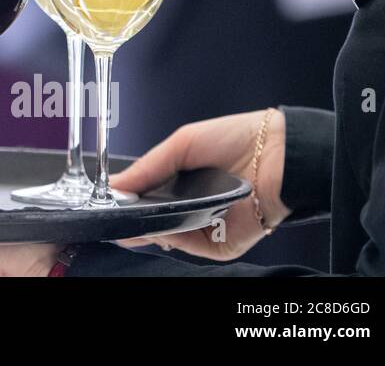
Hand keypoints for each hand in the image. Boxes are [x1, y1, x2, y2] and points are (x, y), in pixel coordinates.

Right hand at [110, 109, 287, 260]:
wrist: (278, 152)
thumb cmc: (236, 138)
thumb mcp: (181, 145)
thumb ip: (147, 168)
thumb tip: (114, 185)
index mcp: (180, 183)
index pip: (145, 199)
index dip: (125, 202)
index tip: (106, 203)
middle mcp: (191, 207)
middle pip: (154, 222)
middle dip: (134, 222)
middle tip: (113, 218)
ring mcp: (206, 226)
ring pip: (169, 236)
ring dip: (152, 229)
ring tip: (136, 218)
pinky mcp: (223, 243)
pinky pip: (192, 247)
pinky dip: (177, 237)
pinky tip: (166, 225)